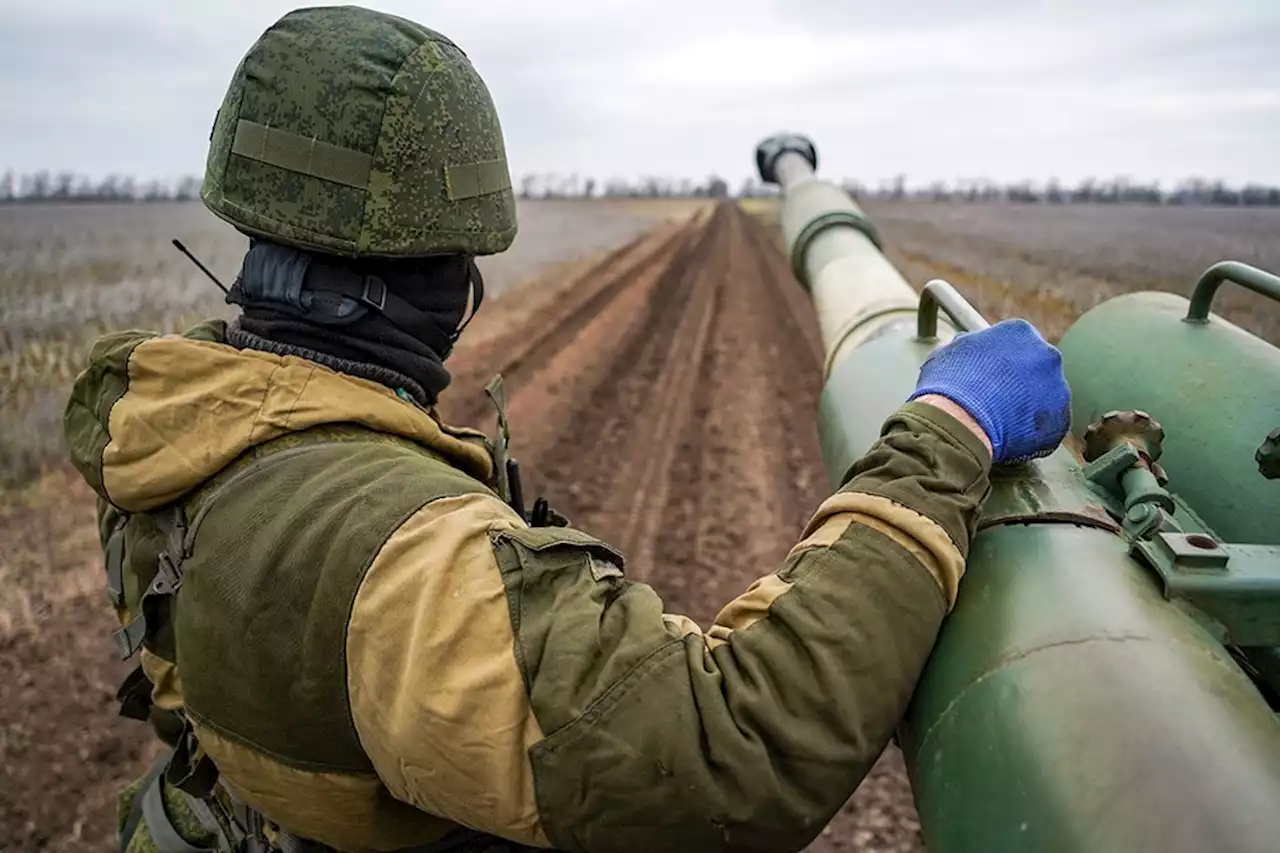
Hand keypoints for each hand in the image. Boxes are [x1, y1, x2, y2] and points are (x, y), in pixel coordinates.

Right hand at [908, 319, 1069, 462]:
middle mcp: (1046, 354)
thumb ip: (968, 346)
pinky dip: (1034, 433)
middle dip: (1021, 384)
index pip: (1017, 344)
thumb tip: (968, 347)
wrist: (958, 421)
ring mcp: (1058, 387)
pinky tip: (1011, 436)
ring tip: (1002, 422)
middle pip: (1037, 368)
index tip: (991, 377)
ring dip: (1029, 408)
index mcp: (1019, 332)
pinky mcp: (1062, 418)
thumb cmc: (949, 386)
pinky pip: (1050, 426)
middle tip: (998, 400)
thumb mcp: (949, 352)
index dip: (1002, 364)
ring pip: (1046, 397)